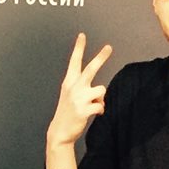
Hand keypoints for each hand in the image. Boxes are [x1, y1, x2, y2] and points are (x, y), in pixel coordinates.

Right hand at [47, 32, 111, 147]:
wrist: (60, 132)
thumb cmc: (67, 112)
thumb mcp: (70, 96)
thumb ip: (83, 89)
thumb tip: (100, 92)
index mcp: (69, 82)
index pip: (74, 62)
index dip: (78, 48)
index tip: (82, 35)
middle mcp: (73, 87)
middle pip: (90, 69)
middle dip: (101, 57)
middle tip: (109, 46)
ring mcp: (78, 98)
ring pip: (101, 89)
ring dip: (101, 98)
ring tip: (93, 105)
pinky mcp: (84, 109)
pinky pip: (101, 105)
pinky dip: (100, 110)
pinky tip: (94, 114)